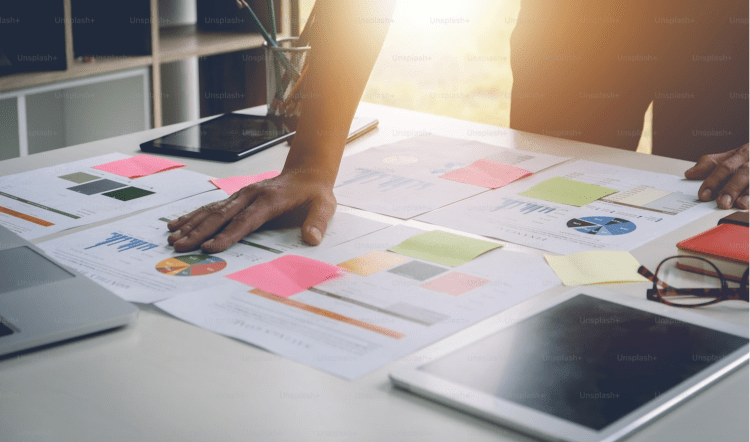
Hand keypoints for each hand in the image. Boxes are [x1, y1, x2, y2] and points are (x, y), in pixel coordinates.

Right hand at [166, 172, 335, 252]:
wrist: (307, 172)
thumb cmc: (314, 193)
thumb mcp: (324, 206)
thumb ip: (317, 222)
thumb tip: (312, 238)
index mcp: (270, 200)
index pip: (245, 221)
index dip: (227, 235)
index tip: (210, 248)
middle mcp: (251, 195)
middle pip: (221, 216)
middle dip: (200, 232)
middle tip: (181, 247)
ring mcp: (241, 195)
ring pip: (212, 210)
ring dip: (191, 224)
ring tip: (173, 238)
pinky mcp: (237, 197)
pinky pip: (212, 207)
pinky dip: (194, 216)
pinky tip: (178, 223)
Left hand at [684, 143, 749, 209]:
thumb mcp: (733, 156)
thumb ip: (711, 164)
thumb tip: (690, 174)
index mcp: (741, 153)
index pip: (722, 165)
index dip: (712, 180)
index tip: (703, 195)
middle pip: (741, 171)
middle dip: (731, 187)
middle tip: (721, 202)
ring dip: (747, 192)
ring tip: (739, 204)